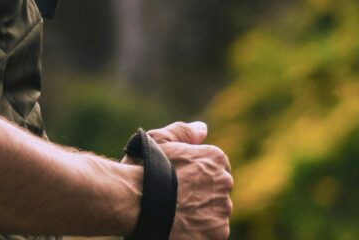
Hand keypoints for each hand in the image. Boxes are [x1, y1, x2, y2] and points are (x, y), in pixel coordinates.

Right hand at [128, 121, 232, 239]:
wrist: (134, 202)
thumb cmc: (143, 169)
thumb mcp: (158, 140)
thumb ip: (183, 131)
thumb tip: (203, 129)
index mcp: (214, 158)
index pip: (215, 168)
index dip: (196, 175)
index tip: (180, 182)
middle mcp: (224, 182)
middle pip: (216, 191)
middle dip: (200, 194)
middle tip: (175, 199)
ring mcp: (222, 209)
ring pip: (215, 213)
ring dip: (200, 214)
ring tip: (174, 214)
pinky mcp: (217, 233)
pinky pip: (212, 233)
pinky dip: (199, 232)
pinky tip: (179, 227)